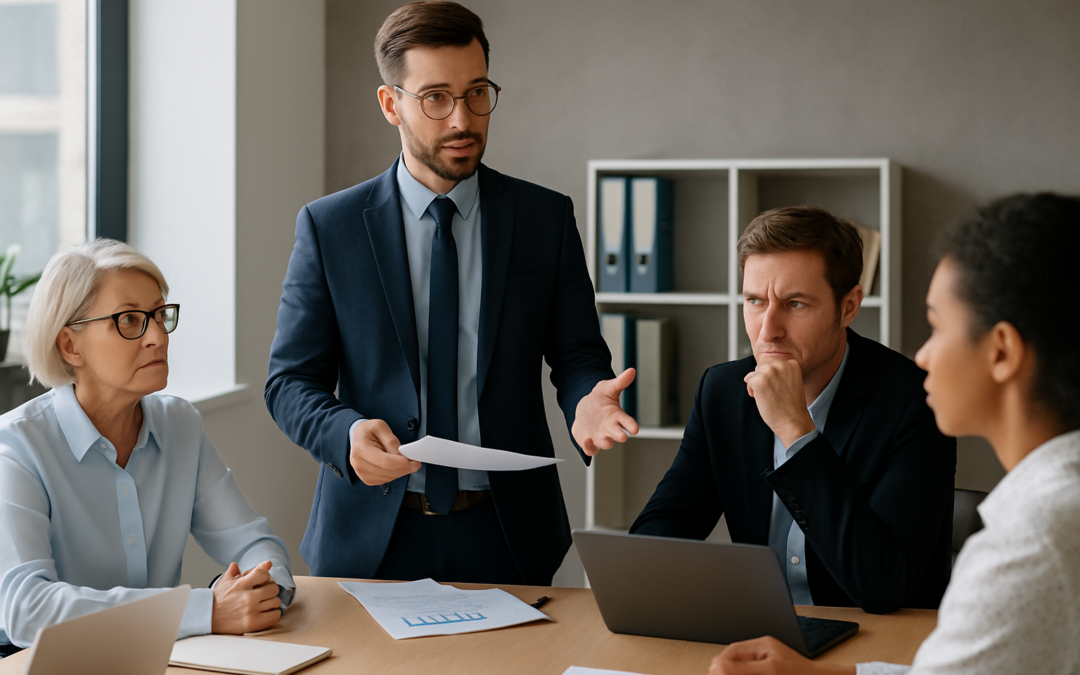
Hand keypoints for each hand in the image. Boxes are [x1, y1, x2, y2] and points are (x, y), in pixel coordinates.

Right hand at [211, 561, 282, 633]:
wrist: (208, 617)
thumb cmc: (219, 598)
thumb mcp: (229, 580)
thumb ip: (249, 570)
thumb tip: (268, 563)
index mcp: (241, 584)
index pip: (265, 574)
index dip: (265, 577)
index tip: (261, 582)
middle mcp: (247, 597)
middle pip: (274, 589)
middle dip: (270, 590)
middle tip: (264, 594)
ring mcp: (251, 611)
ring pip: (276, 602)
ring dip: (272, 602)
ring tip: (264, 604)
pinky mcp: (253, 623)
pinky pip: (275, 616)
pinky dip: (273, 614)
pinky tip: (266, 613)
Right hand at [349, 419, 420, 485]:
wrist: (358, 437)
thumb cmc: (369, 430)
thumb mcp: (380, 426)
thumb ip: (391, 440)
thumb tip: (401, 455)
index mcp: (361, 449)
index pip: (384, 461)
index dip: (401, 463)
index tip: (413, 461)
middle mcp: (359, 464)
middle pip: (387, 471)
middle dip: (405, 467)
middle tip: (416, 462)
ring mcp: (362, 473)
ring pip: (388, 477)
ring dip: (401, 472)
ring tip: (409, 463)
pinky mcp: (367, 479)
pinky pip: (385, 480)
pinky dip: (395, 474)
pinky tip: (398, 467)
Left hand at [572, 368, 639, 455]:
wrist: (585, 408)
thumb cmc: (600, 399)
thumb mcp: (608, 387)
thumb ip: (620, 382)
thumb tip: (631, 371)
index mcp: (618, 417)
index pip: (628, 423)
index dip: (631, 426)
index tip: (634, 428)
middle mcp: (611, 428)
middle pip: (618, 435)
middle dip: (619, 436)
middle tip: (621, 436)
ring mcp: (601, 436)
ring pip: (606, 444)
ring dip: (605, 442)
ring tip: (602, 437)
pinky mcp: (589, 442)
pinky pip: (591, 449)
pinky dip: (589, 447)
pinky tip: (586, 440)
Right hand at [709, 636, 854, 674]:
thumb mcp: (771, 671)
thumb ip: (744, 668)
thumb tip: (717, 665)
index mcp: (762, 646)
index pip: (732, 652)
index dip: (720, 664)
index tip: (714, 672)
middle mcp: (763, 655)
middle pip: (734, 661)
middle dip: (725, 669)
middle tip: (717, 674)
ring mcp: (768, 666)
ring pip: (742, 668)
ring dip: (733, 671)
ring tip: (725, 673)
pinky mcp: (772, 671)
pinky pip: (751, 670)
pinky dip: (744, 672)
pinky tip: (740, 674)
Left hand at [743, 360, 815, 446]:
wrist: (793, 422)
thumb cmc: (792, 406)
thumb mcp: (792, 382)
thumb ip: (780, 373)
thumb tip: (757, 370)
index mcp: (792, 364)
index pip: (772, 362)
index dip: (770, 375)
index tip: (774, 386)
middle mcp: (781, 364)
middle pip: (762, 366)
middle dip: (762, 378)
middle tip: (769, 392)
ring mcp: (770, 371)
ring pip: (755, 373)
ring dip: (756, 383)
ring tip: (766, 396)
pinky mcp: (760, 380)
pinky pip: (748, 380)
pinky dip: (751, 390)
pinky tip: (760, 398)